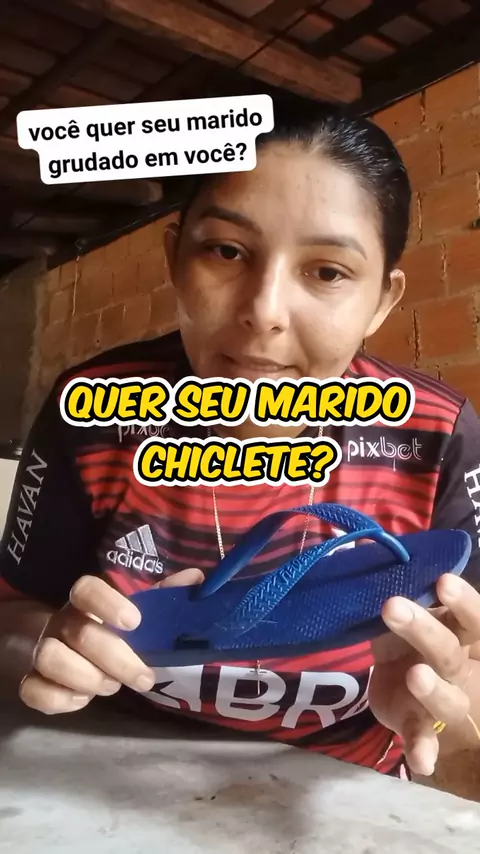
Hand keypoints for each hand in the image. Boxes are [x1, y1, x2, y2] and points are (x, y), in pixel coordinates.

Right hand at [19, 568, 203, 714]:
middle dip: (118, 660)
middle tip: (145, 677)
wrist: (75, 646)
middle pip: (80, 634)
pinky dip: (60, 699)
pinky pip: (33, 690)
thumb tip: (196, 578)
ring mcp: (44, 650)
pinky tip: (84, 699)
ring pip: (50, 659)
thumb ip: (167, 595)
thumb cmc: (116, 628)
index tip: (135, 622)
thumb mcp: (143, 610)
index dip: (107, 603)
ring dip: (88, 678)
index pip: (86, 588)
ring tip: (111, 686)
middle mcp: (62, 622)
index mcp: (88, 601)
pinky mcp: (34, 680)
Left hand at [369, 573, 479, 775]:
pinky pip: (425, 740)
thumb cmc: (420, 638)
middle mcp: (461, 665)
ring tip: (416, 675)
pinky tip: (421, 763)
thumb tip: (359, 543)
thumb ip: (399, 585)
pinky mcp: (422, 727)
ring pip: (446, 699)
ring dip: (433, 690)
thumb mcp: (414, 610)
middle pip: (450, 650)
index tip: (442, 581)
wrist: (418, 689)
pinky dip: (423, 751)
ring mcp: (446, 700)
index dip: (462, 600)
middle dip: (425, 630)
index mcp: (463, 633)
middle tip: (392, 606)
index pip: (472, 616)